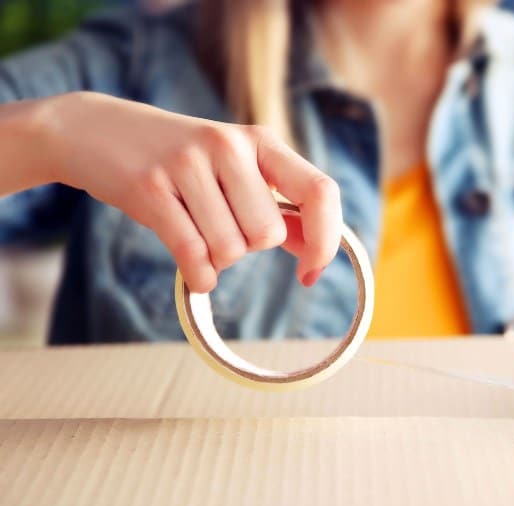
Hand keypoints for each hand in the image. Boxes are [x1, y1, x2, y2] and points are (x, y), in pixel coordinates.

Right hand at [44, 92, 340, 291]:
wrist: (97, 130)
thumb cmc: (180, 162)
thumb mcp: (236, 171)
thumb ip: (278, 208)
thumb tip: (316, 252)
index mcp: (262, 141)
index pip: (319, 192)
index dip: (326, 240)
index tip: (310, 273)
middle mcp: (229, 146)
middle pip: (268, 235)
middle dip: (247, 247)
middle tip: (219, 225)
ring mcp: (188, 163)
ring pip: (231, 250)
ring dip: (217, 259)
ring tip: (195, 230)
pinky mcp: (151, 187)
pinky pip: (194, 257)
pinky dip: (199, 275)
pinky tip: (194, 268)